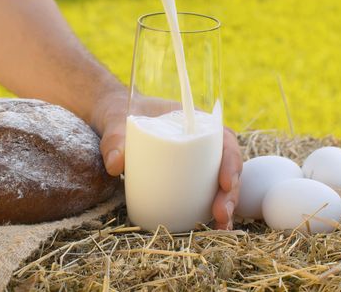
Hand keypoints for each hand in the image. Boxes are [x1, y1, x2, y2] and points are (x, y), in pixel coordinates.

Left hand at [90, 90, 242, 229]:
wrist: (109, 118)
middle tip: (221, 213)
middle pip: (226, 166)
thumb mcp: (114, 121)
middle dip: (230, 193)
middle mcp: (199, 141)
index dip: (231, 161)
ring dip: (226, 205)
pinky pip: (203, 192)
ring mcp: (193, 160)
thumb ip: (114, 139)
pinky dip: (210, 210)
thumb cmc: (117, 112)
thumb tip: (116, 165)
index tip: (225, 182)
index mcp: (193, 121)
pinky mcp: (183, 176)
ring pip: (219, 183)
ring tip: (220, 225)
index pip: (224, 139)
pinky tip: (213, 227)